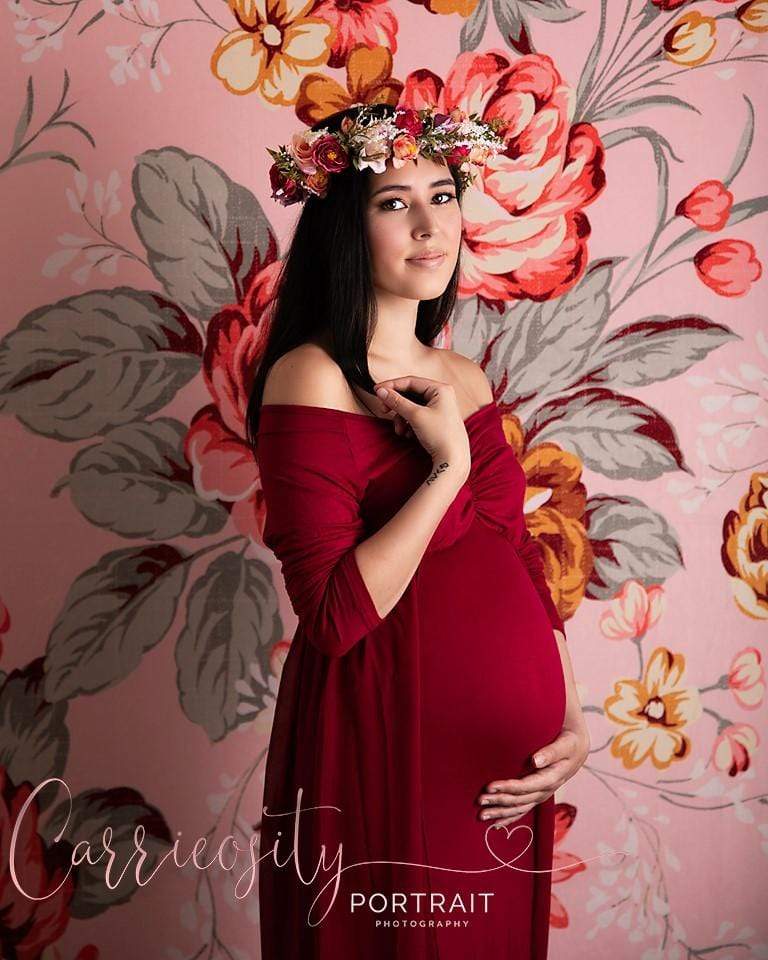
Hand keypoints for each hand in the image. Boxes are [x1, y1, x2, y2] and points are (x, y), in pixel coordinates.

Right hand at [373, 375, 470, 469]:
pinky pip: (417, 416)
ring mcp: (440, 409)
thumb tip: (382, 391)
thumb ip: (397, 401)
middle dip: (397, 405)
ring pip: (412, 407)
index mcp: (441, 389)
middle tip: (384, 410)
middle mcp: (442, 396)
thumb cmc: (441, 436)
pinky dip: (409, 424)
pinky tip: (408, 434)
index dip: (392, 385)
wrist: (453, 460)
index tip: (377, 391)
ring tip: (400, 430)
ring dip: (402, 418)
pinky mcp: (437, 420)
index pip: (411, 381)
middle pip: (410, 394)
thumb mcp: (415, 415)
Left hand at [475, 728, 589, 829]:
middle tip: (480, 801)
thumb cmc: (570, 743)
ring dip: (500, 812)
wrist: (576, 749)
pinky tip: (496, 825)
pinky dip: (510, 817)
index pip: (526, 786)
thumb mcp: (565, 744)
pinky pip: (523, 810)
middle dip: (499, 801)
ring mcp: (541, 795)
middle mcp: (546, 790)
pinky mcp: (537, 795)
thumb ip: (551, 752)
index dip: (508, 788)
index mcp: (552, 778)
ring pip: (519, 808)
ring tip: (482, 815)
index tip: (490, 786)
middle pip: (520, 800)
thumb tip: (535, 760)